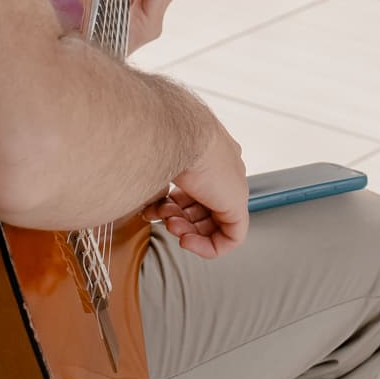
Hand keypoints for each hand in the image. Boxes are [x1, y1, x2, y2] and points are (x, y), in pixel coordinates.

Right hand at [150, 121, 247, 258]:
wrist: (175, 132)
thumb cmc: (160, 138)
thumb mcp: (154, 160)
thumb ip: (156, 177)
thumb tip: (142, 190)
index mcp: (208, 154)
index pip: (195, 188)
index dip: (175, 204)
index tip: (159, 207)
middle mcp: (223, 169)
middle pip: (203, 207)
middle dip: (179, 219)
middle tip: (163, 217)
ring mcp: (232, 185)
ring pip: (213, 223)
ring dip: (186, 230)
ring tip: (170, 223)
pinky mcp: (237, 204)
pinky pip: (231, 237)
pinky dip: (207, 246)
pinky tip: (186, 241)